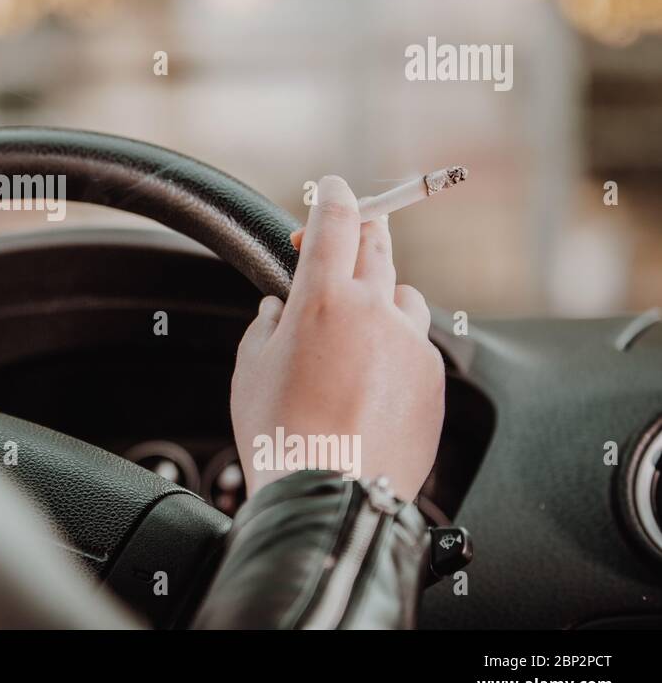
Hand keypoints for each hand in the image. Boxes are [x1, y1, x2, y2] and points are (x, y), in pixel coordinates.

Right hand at [230, 175, 444, 499]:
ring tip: (359, 320)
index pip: (337, 220)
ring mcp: (410, 345)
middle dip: (364, 230)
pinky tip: (371, 376)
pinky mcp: (433, 379)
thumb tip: (278, 309)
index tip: (335, 186)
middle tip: (355, 227)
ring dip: (384, 294)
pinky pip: (416, 345)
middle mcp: (375, 311)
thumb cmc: (281, 434)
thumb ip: (266, 325)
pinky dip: (396, 346)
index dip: (335, 194)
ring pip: (405, 297)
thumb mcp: (251, 369)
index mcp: (324, 298)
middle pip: (379, 246)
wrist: (332, 495)